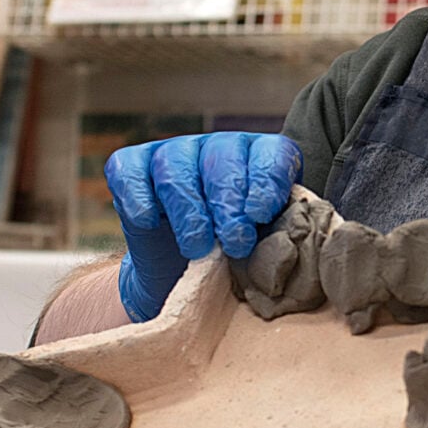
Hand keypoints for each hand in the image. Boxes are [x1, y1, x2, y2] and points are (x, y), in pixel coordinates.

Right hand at [104, 132, 299, 321]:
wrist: (179, 279)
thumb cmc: (232, 261)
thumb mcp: (264, 249)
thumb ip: (281, 236)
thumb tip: (297, 241)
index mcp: (260, 159)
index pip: (271, 154)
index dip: (266, 180)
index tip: (260, 214)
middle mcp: (217, 148)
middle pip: (223, 158)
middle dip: (229, 202)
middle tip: (235, 242)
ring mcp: (172, 153)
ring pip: (177, 166)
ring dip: (189, 209)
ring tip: (197, 248)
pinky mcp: (132, 167)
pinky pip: (130, 171)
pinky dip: (139, 196)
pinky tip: (150, 221)